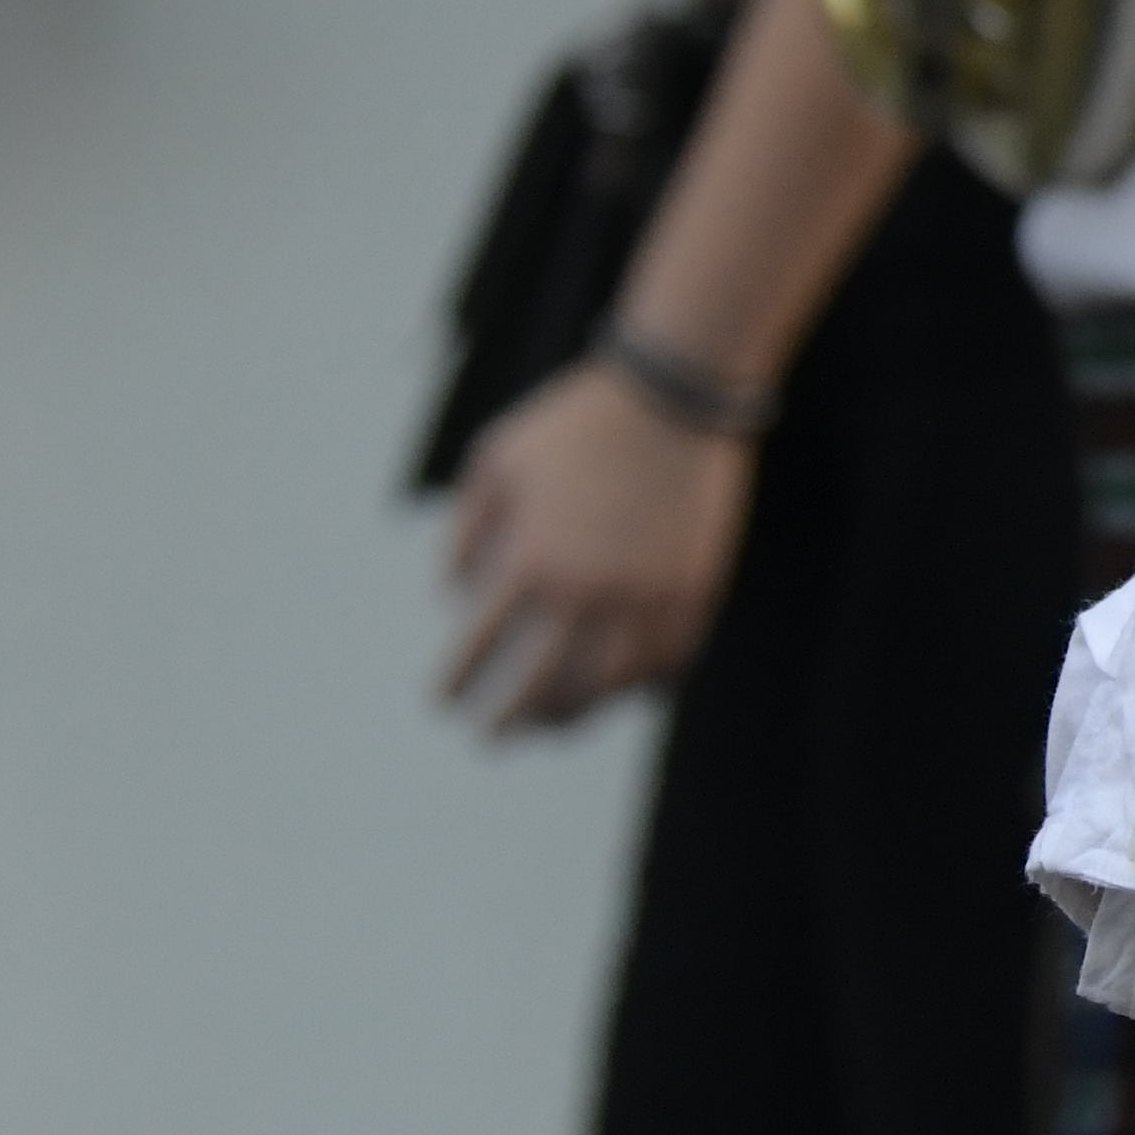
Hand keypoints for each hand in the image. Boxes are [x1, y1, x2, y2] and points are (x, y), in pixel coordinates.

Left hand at [438, 362, 748, 728]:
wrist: (674, 395)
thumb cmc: (576, 423)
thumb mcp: (495, 462)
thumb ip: (464, 532)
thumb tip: (449, 596)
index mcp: (529, 564)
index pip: (477, 650)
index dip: (455, 685)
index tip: (443, 704)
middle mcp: (585, 595)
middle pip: (538, 689)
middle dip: (507, 723)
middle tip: (491, 740)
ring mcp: (644, 599)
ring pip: (605, 689)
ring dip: (573, 716)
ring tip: (555, 726)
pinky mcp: (692, 594)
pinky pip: (664, 665)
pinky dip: (640, 687)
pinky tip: (623, 692)